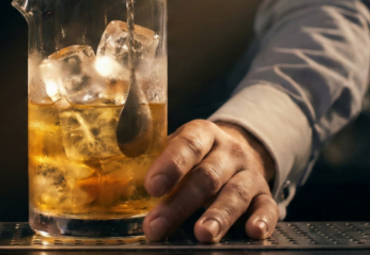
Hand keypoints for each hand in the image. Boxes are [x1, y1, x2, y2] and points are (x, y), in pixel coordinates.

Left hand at [143, 120, 277, 242]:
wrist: (240, 149)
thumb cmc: (195, 155)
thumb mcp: (175, 148)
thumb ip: (147, 162)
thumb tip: (101, 187)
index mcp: (203, 134)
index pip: (187, 144)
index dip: (170, 165)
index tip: (151, 187)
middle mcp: (229, 152)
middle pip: (206, 176)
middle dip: (180, 204)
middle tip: (157, 226)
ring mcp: (249, 173)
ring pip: (235, 193)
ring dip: (218, 216)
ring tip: (203, 235)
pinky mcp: (264, 194)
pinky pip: (267, 206)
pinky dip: (264, 220)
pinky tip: (254, 233)